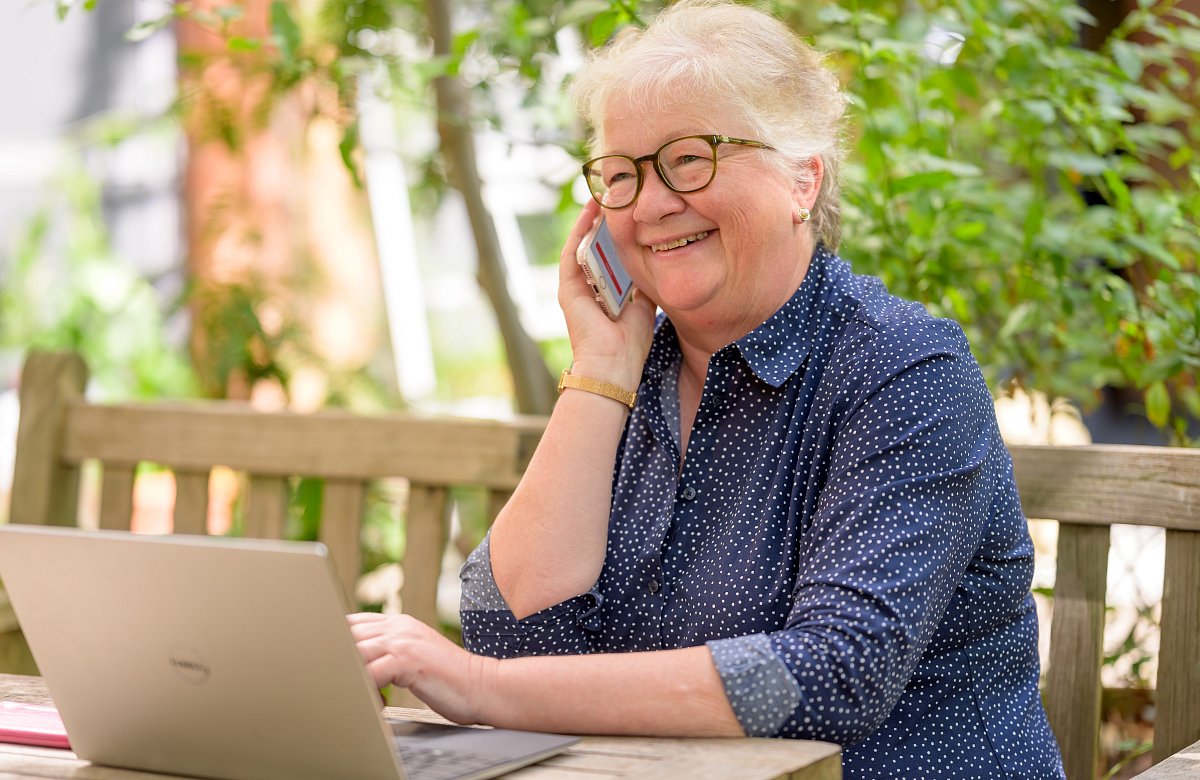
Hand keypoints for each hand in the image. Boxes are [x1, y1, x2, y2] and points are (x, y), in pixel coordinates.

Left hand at [347, 613, 496, 724]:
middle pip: (347, 636)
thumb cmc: (450, 680)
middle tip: (336, 685)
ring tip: (353, 699)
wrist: (484, 686)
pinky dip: (363, 693)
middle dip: (337, 661)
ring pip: (354, 654)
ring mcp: (402, 642)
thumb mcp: (416, 656)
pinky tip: (374, 705)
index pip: (353, 623)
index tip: (330, 663)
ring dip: (349, 678)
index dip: (336, 642)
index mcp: (399, 624)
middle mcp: (398, 627)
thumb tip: (361, 664)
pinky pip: (369, 675)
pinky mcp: (407, 661)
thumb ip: (392, 651)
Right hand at [558, 200, 657, 389]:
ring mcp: (575, 286)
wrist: (613, 367)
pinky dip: (581, 230)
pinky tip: (591, 210)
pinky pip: (573, 252)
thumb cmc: (630, 345)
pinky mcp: (567, 287)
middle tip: (620, 193)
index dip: (621, 233)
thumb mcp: (644, 306)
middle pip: (598, 246)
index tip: (634, 211)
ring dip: (593, 218)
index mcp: (606, 293)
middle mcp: (588, 287)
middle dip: (608, 220)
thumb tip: (657, 260)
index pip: (612, 256)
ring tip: (606, 193)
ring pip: (584, 244)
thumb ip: (644, 284)